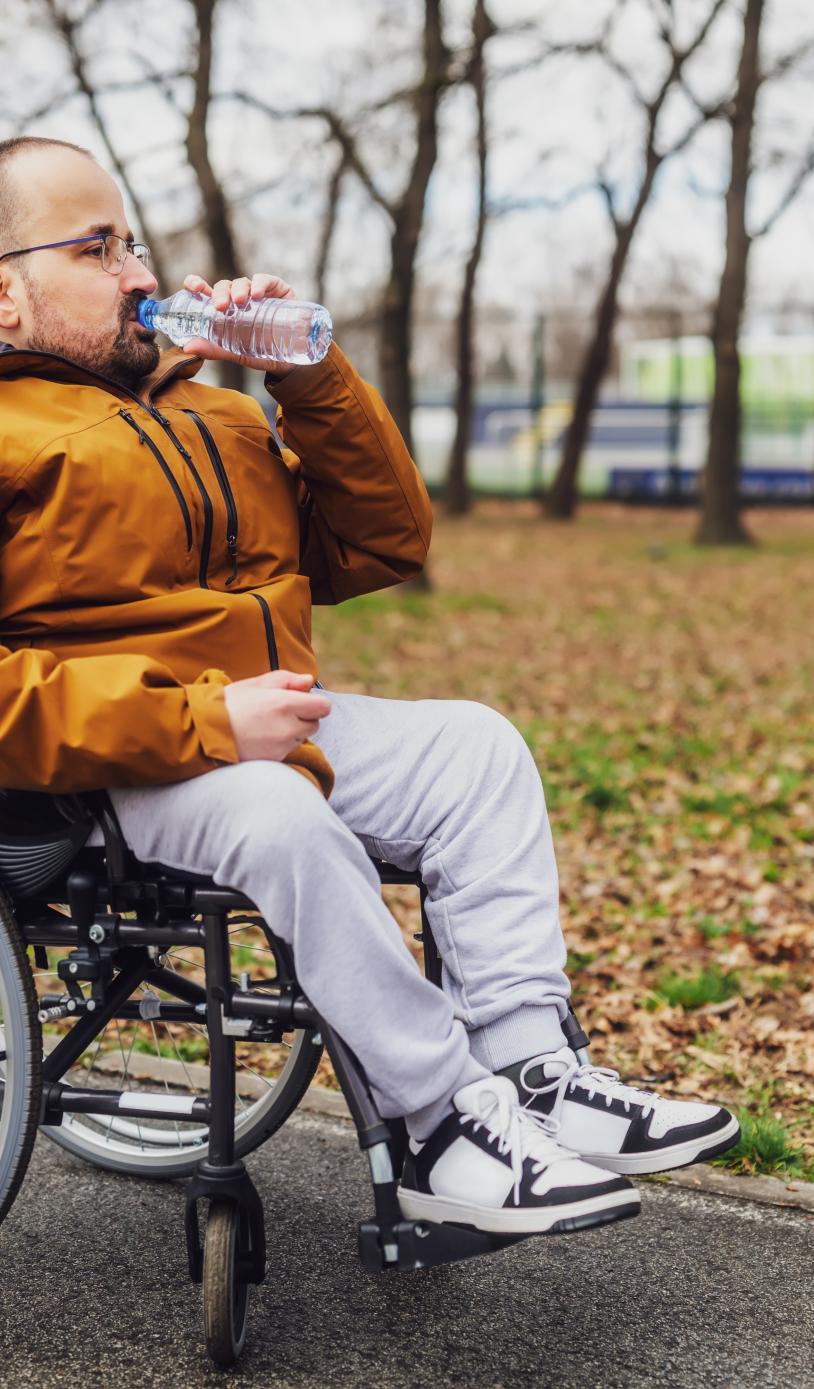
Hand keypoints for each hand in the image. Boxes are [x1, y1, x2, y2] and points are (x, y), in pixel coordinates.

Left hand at [180, 272, 299, 374]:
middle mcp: (240, 298)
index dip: (197, 284)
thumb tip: (187, 347)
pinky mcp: (278, 290)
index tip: (192, 286)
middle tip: (220, 307)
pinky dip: (260, 283)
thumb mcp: (236, 353)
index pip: (206, 291)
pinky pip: (266, 280)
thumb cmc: (262, 354)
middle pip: (224, 286)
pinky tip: (257, 294)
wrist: (293, 362)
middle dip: (220, 293)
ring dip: (238, 289)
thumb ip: (213, 349)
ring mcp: (259, 293)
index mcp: (225, 310)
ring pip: (242, 283)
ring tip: (240, 302)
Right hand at [223, 670, 330, 761]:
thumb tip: (309, 682)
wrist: (205, 732)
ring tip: (266, 725)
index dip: (314, 703)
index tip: (302, 701)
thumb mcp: (256, 684)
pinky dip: (280, 744)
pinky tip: (261, 737)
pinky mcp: (274, 760)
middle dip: (303, 717)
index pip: (323, 707)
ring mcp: (281, 747)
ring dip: (292, 732)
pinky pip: (287, 750)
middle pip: (314, 724)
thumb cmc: (230, 704)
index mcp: (285, 704)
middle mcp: (287, 728)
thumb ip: (287, 680)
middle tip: (280, 712)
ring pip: (301, 738)